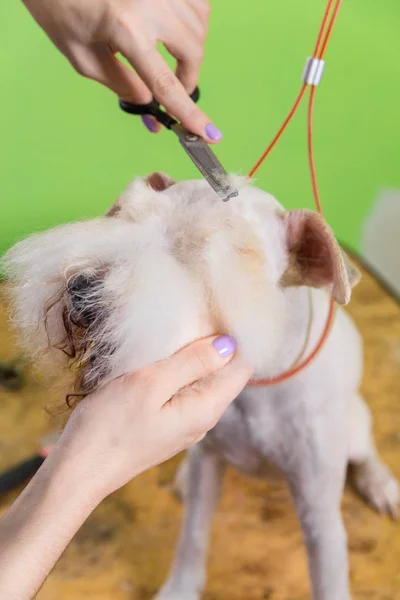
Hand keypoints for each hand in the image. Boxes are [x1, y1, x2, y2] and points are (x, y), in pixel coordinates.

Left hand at [23, 0, 221, 141]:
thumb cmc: (61, 9)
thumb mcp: (82, 57)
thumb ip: (120, 84)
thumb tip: (150, 103)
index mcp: (126, 30)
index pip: (166, 84)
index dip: (189, 113)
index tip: (210, 134)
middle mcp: (151, 4)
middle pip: (192, 53)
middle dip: (188, 79)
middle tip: (174, 93)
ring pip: (199, 29)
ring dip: (190, 52)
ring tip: (167, 58)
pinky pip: (198, 6)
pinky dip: (192, 25)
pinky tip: (173, 32)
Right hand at [55, 335, 251, 500]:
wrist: (80, 470)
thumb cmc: (110, 425)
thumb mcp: (150, 383)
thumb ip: (192, 363)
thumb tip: (228, 344)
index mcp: (206, 409)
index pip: (242, 367)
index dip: (234, 338)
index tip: (214, 313)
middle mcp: (203, 419)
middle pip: (224, 373)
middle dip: (213, 344)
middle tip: (190, 316)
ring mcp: (185, 424)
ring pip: (202, 381)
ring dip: (192, 357)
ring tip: (172, 333)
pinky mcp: (167, 424)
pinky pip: (183, 391)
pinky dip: (177, 371)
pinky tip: (158, 359)